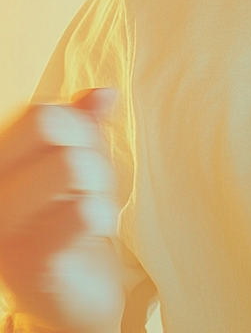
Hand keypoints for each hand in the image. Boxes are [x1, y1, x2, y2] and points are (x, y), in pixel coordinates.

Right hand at [0, 89, 124, 332]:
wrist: (73, 293)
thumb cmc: (72, 220)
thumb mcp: (78, 164)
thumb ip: (84, 126)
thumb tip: (104, 93)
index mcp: (1, 166)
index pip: (41, 113)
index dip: (79, 125)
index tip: (83, 156)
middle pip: (55, 130)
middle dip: (91, 152)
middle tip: (88, 188)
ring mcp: (6, 231)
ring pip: (73, 164)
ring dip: (101, 185)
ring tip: (91, 210)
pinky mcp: (33, 265)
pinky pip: (83, 212)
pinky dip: (102, 215)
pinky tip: (92, 232)